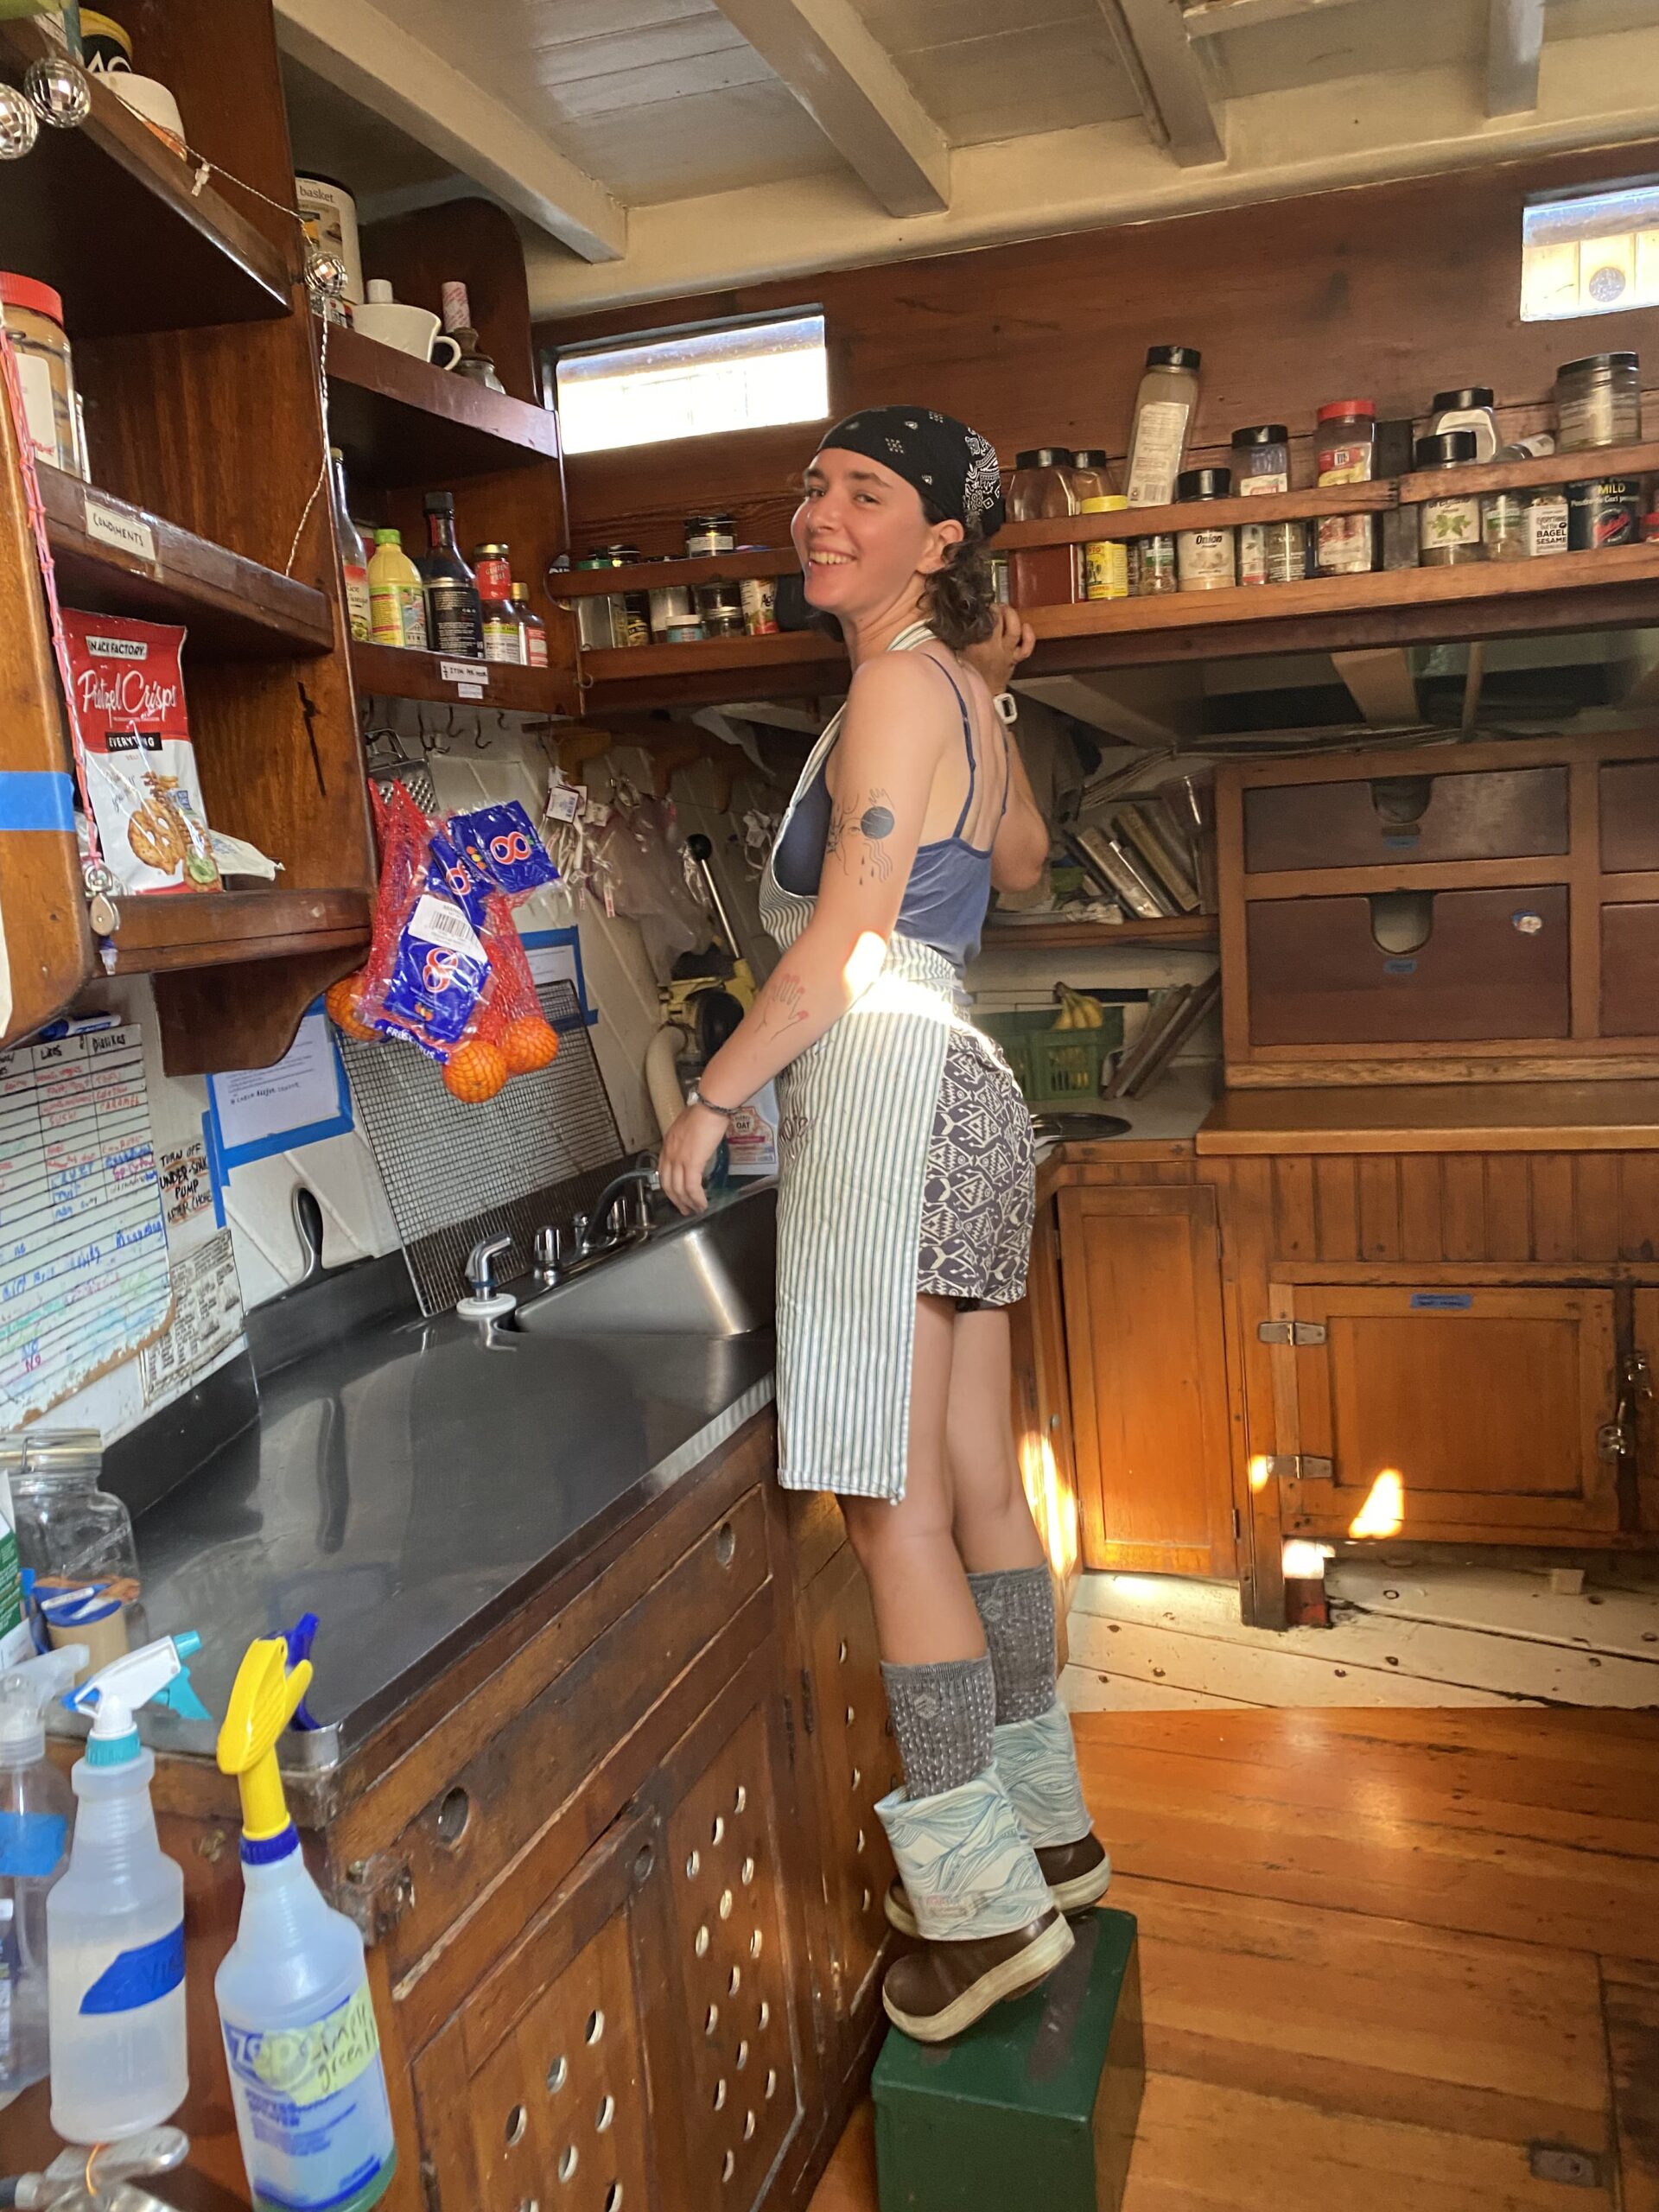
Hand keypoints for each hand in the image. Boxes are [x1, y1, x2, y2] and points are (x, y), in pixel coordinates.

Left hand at [659, 1100, 727, 1214]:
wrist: (709, 1107)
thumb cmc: (704, 1112)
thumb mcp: (689, 1127)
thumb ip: (688, 1140)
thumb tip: (696, 1147)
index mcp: (668, 1144)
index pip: (663, 1171)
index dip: (669, 1186)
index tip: (676, 1194)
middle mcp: (670, 1153)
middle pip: (668, 1184)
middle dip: (676, 1200)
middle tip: (684, 1209)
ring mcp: (679, 1159)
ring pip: (679, 1189)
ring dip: (687, 1203)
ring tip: (695, 1210)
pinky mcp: (692, 1163)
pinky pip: (692, 1187)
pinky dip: (696, 1198)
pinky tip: (702, 1204)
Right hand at [962, 605, 1034, 697]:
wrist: (981, 694)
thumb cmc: (968, 673)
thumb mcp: (955, 654)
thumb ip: (953, 639)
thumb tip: (948, 623)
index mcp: (974, 647)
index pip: (978, 622)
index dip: (980, 610)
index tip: (977, 606)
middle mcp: (992, 648)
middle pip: (997, 621)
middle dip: (995, 609)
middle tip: (992, 605)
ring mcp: (1006, 654)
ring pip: (1013, 630)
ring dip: (1011, 616)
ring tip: (1006, 609)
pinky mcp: (1015, 659)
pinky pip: (1026, 648)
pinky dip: (1029, 637)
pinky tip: (1026, 626)